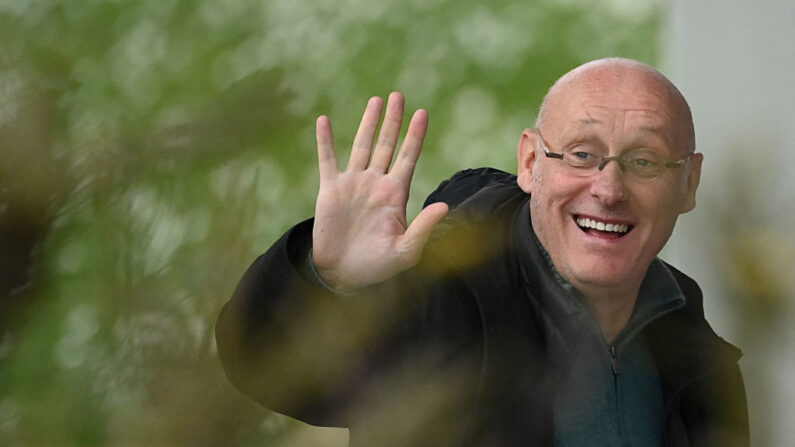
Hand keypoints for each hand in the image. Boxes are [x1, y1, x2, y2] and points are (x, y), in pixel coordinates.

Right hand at [311, 92, 448, 290]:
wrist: (343, 274)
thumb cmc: (377, 267)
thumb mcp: (405, 251)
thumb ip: (423, 228)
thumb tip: (444, 206)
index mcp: (396, 195)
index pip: (409, 158)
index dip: (416, 136)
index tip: (422, 113)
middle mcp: (376, 184)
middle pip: (387, 145)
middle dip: (394, 121)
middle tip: (399, 95)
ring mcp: (353, 184)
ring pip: (361, 146)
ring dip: (368, 123)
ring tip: (376, 101)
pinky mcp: (331, 190)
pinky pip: (328, 160)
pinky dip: (325, 141)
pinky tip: (324, 120)